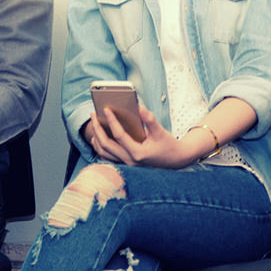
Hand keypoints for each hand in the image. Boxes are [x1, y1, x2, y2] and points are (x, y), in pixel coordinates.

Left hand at [83, 104, 201, 168]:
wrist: (176, 160)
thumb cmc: (169, 145)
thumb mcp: (160, 131)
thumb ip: (149, 119)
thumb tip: (138, 106)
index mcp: (137, 153)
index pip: (119, 135)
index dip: (111, 121)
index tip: (105, 109)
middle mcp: (130, 161)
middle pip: (105, 145)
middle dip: (97, 129)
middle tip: (93, 114)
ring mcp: (127, 164)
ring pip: (104, 153)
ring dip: (97, 139)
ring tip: (95, 124)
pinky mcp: (127, 164)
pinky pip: (109, 156)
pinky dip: (102, 146)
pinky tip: (101, 135)